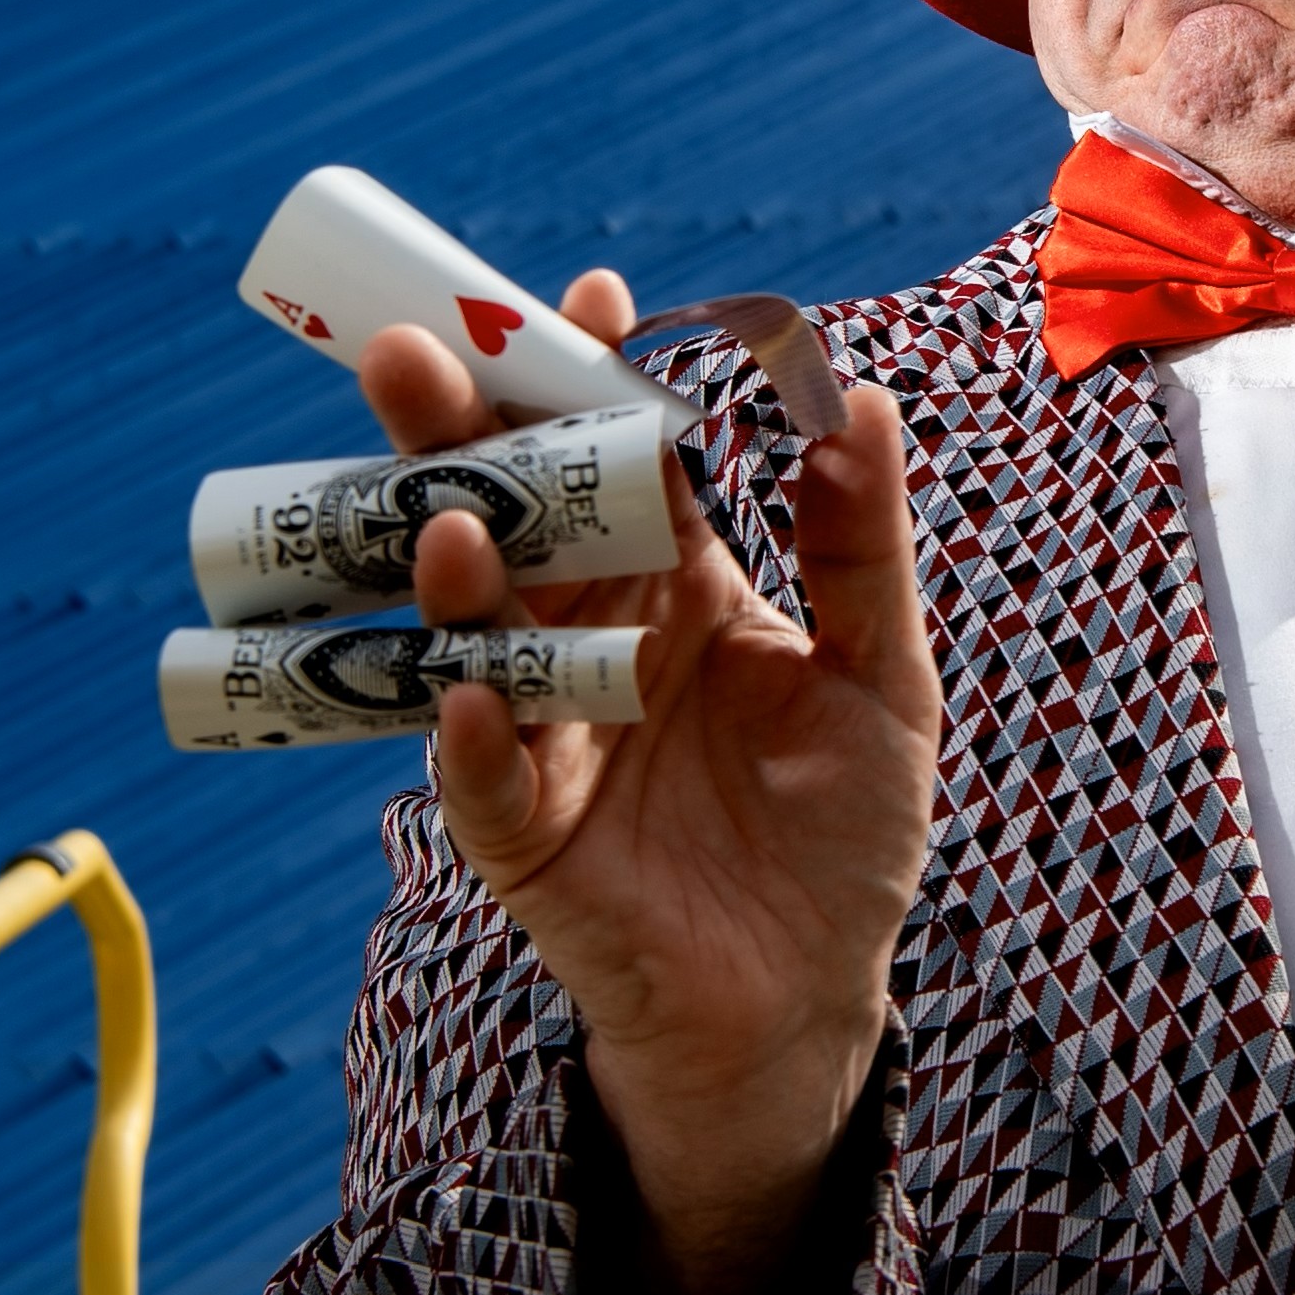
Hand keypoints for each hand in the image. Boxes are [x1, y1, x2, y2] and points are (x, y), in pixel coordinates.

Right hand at [361, 285, 941, 1294]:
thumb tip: (862, 399)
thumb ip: (862, 550)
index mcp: (674, 582)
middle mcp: (592, 639)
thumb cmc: (844, 832)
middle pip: (515, 518)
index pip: (621, 459)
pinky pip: (489, 781)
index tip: (583, 297)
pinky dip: (479, 738)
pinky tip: (480, 697)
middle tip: (411, 356)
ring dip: (455, 579)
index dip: (592, 379)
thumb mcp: (882, 679)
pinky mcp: (523, 836)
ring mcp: (546, 731)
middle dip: (463, 439)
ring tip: (452, 526)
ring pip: (479, 635)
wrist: (805, 997)